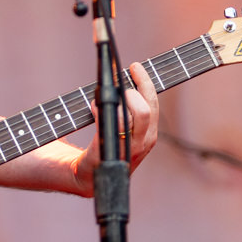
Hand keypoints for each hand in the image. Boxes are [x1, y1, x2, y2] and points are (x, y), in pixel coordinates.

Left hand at [73, 61, 159, 188]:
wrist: (88, 176)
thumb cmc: (104, 146)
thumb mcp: (123, 128)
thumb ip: (128, 109)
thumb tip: (123, 77)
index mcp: (149, 134)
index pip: (153, 103)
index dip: (145, 82)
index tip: (134, 66)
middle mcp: (143, 142)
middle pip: (145, 109)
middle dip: (132, 90)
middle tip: (119, 82)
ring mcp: (127, 150)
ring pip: (129, 117)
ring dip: (115, 101)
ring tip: (102, 96)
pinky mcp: (109, 154)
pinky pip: (110, 127)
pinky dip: (100, 111)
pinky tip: (93, 106)